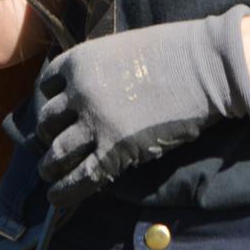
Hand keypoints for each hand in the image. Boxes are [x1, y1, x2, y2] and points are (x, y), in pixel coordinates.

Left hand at [36, 6, 249, 206]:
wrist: (203, 66)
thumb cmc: (170, 53)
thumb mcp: (119, 50)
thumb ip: (96, 71)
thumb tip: (84, 95)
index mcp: (79, 61)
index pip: (46, 86)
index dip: (48, 103)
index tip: (54, 116)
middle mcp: (79, 91)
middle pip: (46, 121)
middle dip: (47, 137)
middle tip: (52, 148)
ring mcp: (96, 122)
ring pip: (56, 152)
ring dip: (50, 167)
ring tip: (51, 175)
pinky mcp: (115, 150)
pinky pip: (80, 177)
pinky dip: (64, 191)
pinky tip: (57, 199)